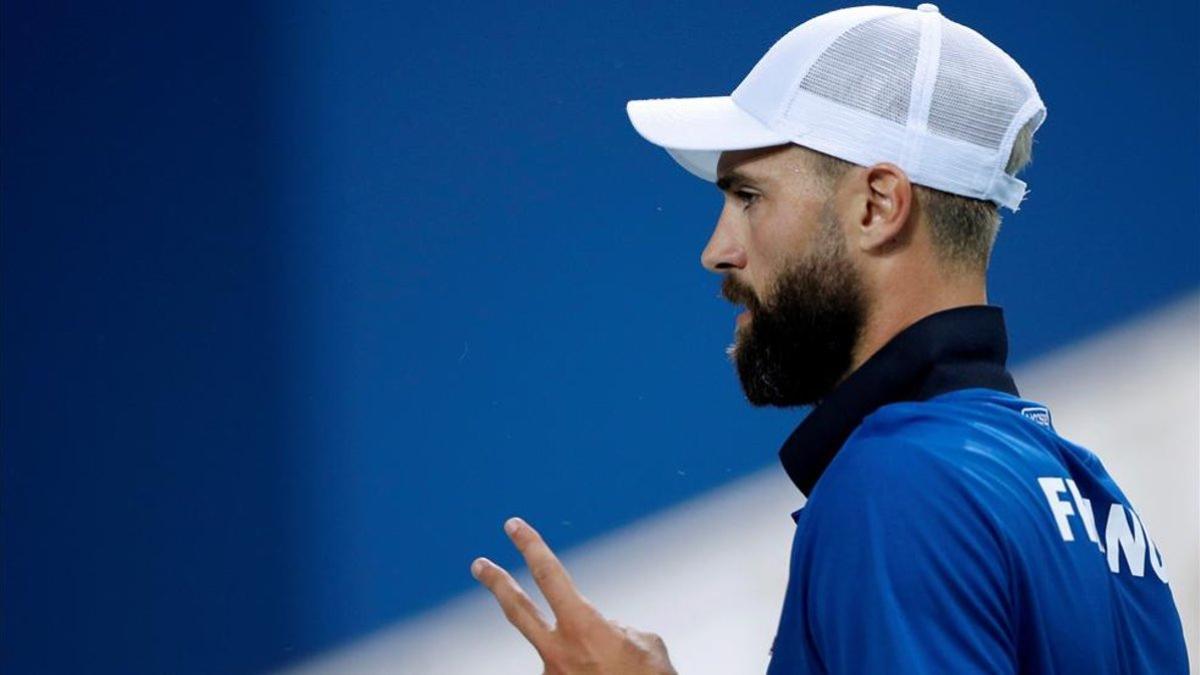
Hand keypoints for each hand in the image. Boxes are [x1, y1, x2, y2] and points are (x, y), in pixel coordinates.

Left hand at [471, 517, 677, 674]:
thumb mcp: (648, 646)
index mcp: (582, 627)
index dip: (530, 546)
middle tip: (479, 564)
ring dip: (574, 648)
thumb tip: (605, 630)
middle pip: (516, 609)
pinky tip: (605, 672)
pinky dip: (584, 669)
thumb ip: (619, 628)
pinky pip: (567, 671)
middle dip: (496, 583)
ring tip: (608, 662)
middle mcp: (558, 651)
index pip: (549, 575)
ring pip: (555, 648)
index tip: (514, 527)